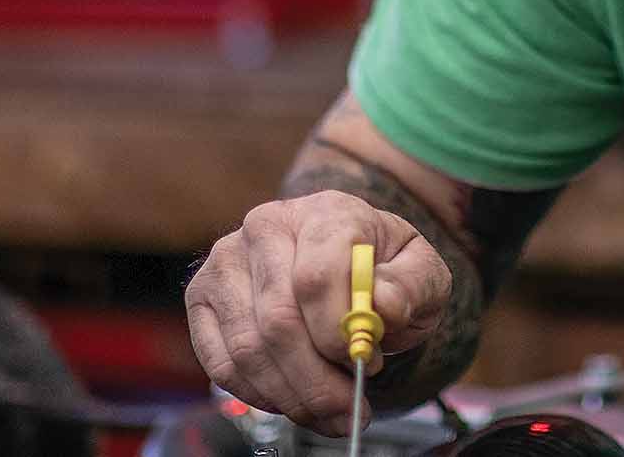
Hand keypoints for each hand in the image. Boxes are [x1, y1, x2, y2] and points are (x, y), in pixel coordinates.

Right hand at [185, 190, 453, 436]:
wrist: (348, 264)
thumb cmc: (384, 270)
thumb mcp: (421, 273)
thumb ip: (411, 285)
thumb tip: (383, 305)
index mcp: (325, 212)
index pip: (316, 276)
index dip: (337, 331)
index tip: (366, 362)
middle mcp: (266, 226)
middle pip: (278, 320)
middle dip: (317, 380)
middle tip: (352, 409)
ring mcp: (227, 260)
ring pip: (248, 349)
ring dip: (293, 396)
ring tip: (332, 411)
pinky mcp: (202, 296)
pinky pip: (223, 364)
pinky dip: (262, 395)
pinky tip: (295, 401)